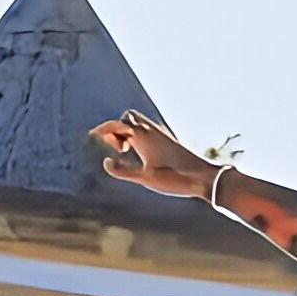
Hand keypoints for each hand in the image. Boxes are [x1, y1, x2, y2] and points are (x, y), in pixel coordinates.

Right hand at [87, 111, 218, 201]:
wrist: (204, 177)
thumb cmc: (175, 178)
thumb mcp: (145, 179)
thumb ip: (124, 171)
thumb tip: (105, 163)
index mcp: (144, 136)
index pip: (117, 124)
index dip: (103, 129)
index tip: (92, 136)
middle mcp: (152, 131)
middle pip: (128, 117)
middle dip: (116, 128)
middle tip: (117, 148)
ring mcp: (161, 134)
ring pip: (138, 123)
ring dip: (127, 132)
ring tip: (126, 152)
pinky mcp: (167, 140)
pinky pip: (146, 130)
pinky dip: (136, 136)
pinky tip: (140, 154)